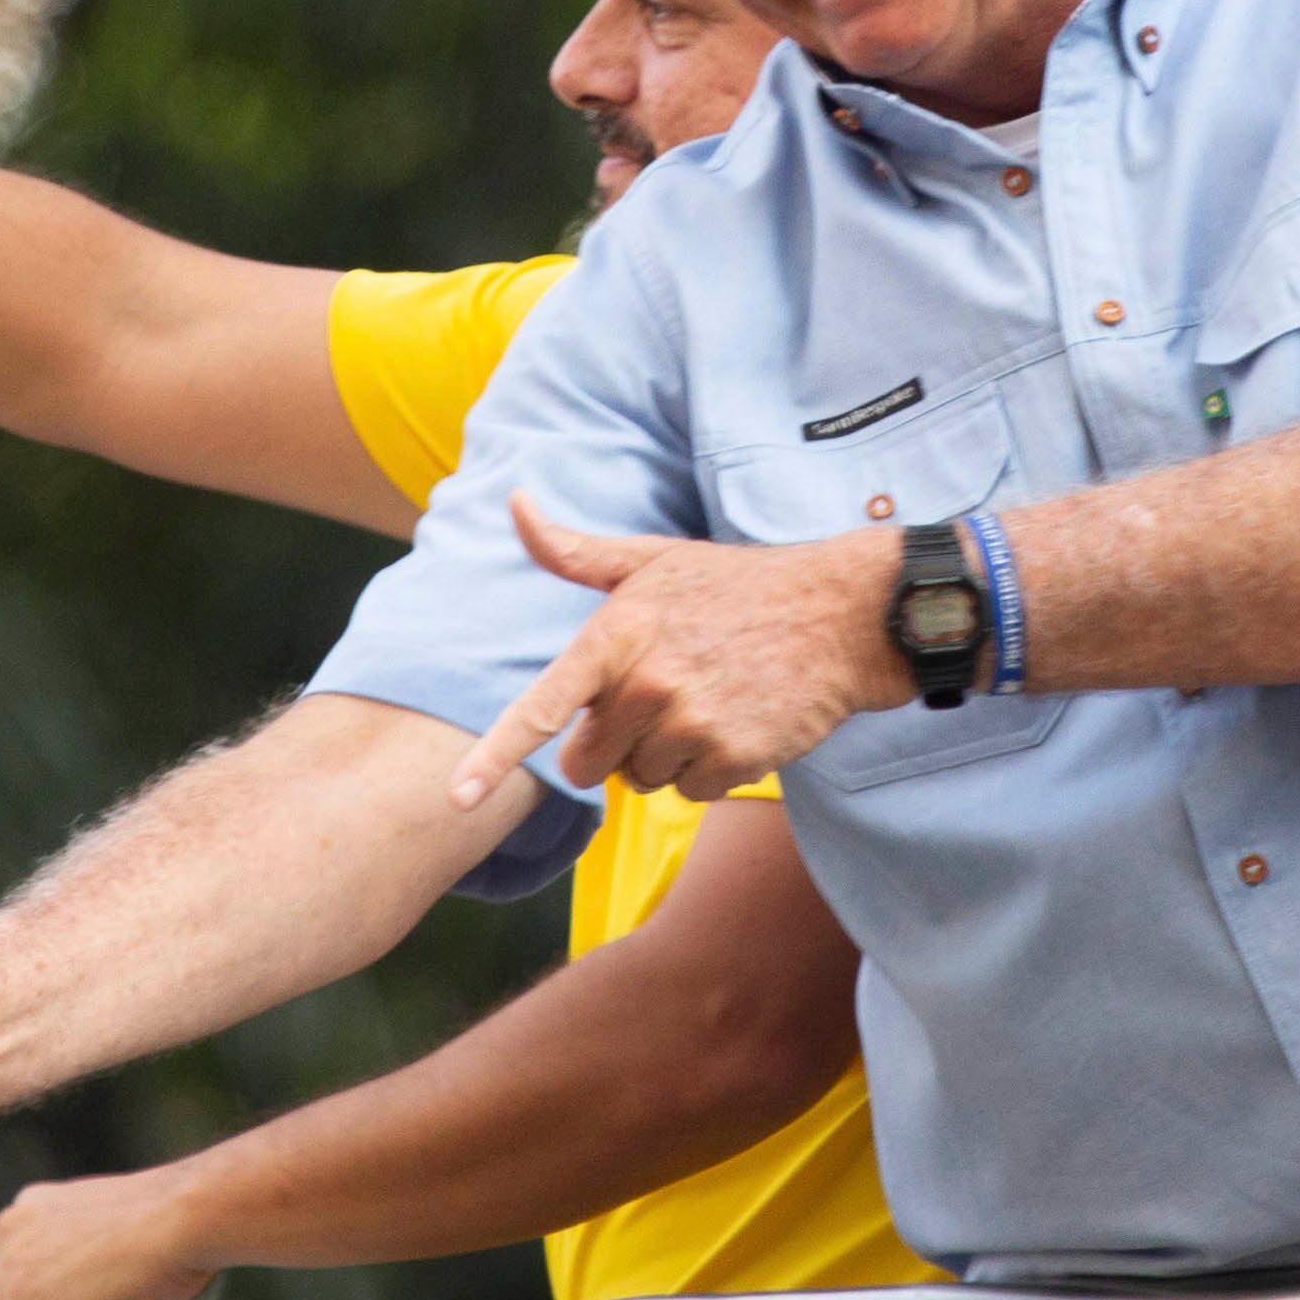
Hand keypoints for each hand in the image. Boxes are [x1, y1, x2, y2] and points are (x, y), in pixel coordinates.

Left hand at [446, 497, 902, 806]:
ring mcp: (692, 723)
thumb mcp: (654, 558)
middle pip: (588, 763)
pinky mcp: (733, 757)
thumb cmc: (738, 586)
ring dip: (666, 755)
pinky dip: (710, 769)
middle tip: (661, 696)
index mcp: (617, 636)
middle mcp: (648, 683)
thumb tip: (514, 502)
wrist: (842, 614)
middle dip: (613, 743)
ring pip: (641, 779)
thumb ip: (575, 550)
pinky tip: (738, 723)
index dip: (495, 756)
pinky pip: (690, 792)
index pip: (544, 706)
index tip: (457, 798)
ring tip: (709, 701)